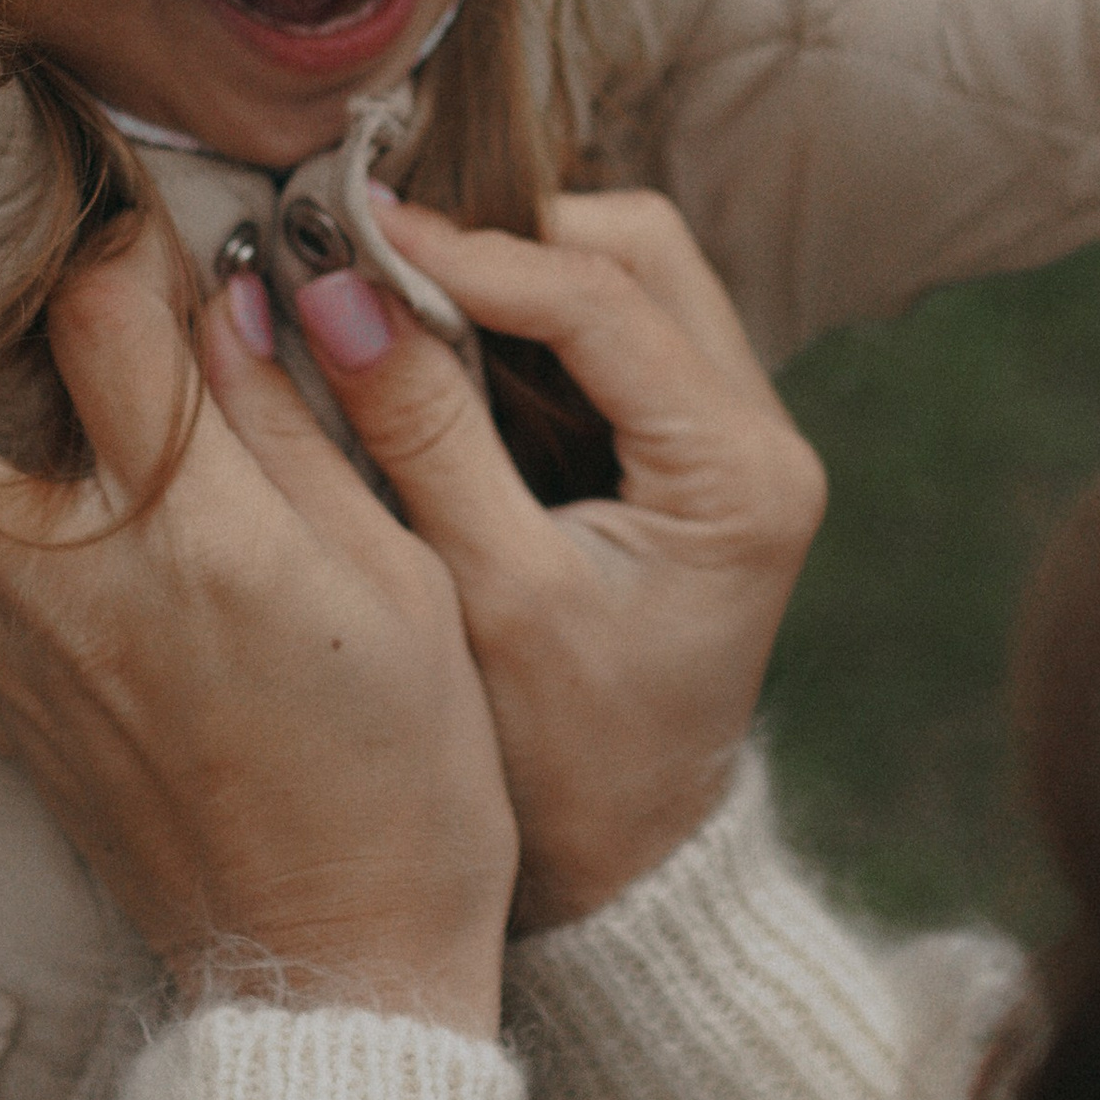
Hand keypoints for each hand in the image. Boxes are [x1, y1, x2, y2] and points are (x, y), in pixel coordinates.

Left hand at [0, 212, 517, 1034]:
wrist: (346, 968)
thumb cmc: (410, 771)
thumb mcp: (404, 573)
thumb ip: (302, 427)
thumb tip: (230, 296)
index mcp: (197, 537)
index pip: (105, 328)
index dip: (109, 244)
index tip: (130, 220)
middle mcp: (74, 594)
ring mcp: (14, 668)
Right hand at [283, 192, 825, 926]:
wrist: (623, 869)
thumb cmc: (559, 762)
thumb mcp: (485, 593)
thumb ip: (421, 432)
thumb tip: (335, 290)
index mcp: (741, 475)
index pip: (603, 299)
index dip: (469, 252)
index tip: (348, 231)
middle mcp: (764, 436)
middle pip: (641, 251)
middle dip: (508, 233)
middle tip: (376, 250)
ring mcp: (735, 438)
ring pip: (631, 277)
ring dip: (518, 268)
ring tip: (398, 290)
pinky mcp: (689, 452)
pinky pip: (613, 333)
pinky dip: (527, 318)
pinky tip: (441, 340)